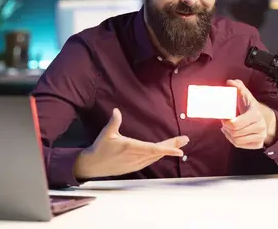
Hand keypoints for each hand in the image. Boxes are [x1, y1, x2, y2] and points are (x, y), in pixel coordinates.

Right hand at [74, 108, 188, 178]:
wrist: (92, 165)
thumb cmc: (99, 148)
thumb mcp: (107, 134)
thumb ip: (114, 122)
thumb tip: (116, 111)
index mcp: (131, 148)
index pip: (154, 149)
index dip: (168, 150)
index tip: (180, 150)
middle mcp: (136, 157)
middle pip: (158, 152)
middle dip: (173, 146)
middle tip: (185, 140)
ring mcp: (135, 164)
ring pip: (155, 157)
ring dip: (167, 150)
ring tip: (179, 144)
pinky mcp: (134, 167)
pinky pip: (150, 161)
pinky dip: (159, 155)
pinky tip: (164, 151)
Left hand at [220, 79, 277, 148]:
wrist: (264, 118)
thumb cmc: (250, 106)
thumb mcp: (245, 95)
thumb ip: (238, 86)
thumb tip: (230, 82)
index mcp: (256, 115)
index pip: (236, 124)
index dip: (226, 122)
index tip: (224, 118)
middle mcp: (260, 127)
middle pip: (235, 133)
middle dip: (227, 128)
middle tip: (225, 122)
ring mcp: (260, 137)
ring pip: (236, 140)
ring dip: (228, 134)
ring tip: (228, 127)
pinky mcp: (258, 144)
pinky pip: (240, 146)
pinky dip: (233, 140)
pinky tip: (232, 133)